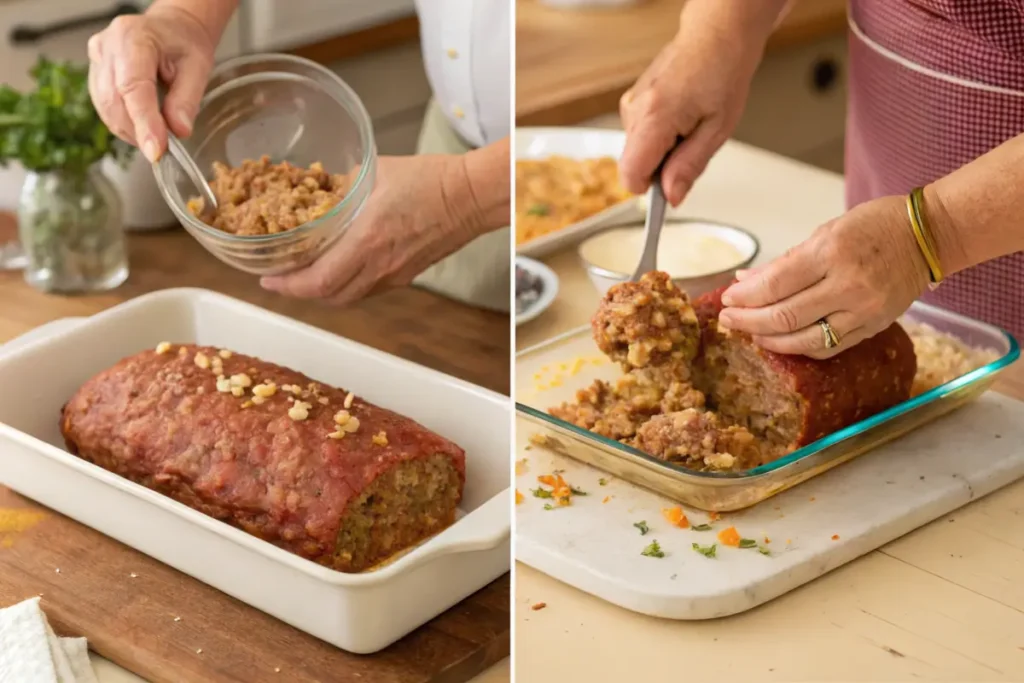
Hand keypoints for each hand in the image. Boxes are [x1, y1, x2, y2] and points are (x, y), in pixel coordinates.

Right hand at [87, 7, 215, 160]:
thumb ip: (187, 100)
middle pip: (114, 100)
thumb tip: (178, 130)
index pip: (133, 87)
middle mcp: (108, 46)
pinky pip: (104, 106)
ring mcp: (97, 58)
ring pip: (105, 107)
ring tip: (155, 135)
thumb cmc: (184, 44)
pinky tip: (141, 124)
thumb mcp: (198, 68)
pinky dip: (123, 123)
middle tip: (162, 147)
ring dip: (130, 130)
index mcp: (134, 38)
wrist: (171, 30)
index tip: (156, 150)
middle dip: (138, 131)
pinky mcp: (95, 72)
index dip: (143, 122)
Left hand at [260, 155, 482, 305]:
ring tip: (304, 278)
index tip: (267, 278)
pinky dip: (345, 287)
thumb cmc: (430, 179)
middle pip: (328, 297)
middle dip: (298, 293)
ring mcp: (394, 274)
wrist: (471, 197)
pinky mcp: (406, 275)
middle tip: (279, 279)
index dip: (287, 285)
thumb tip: (322, 185)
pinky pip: (367, 290)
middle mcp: (379, 265)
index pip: (318, 280)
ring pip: (348, 298)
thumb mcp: (377, 171)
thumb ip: (345, 183)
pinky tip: (339, 271)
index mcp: (367, 239)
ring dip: (321, 294)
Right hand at [618, 22, 761, 204]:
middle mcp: (634, 111)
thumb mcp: (717, 130)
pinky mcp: (632, 102)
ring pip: (639, 151)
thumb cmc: (721, 73)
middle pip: (635, 165)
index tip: (668, 193)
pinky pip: (640, 135)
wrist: (715, 38)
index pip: (631, 175)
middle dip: (662, 168)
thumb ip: (690, 166)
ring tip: (689, 124)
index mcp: (654, 119)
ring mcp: (630, 105)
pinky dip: (660, 135)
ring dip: (663, 150)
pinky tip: (680, 116)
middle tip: (692, 144)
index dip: (649, 191)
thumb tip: (671, 196)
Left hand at [718, 195, 930, 358]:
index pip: (775, 284)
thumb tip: (745, 281)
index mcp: (832, 252)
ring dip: (770, 340)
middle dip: (748, 320)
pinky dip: (801, 347)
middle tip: (728, 319)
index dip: (745, 297)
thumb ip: (785, 261)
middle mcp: (848, 285)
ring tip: (751, 333)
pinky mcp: (874, 327)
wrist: (928, 236)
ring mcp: (863, 310)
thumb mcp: (826, 231)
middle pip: (785, 316)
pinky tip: (783, 341)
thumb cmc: (874, 225)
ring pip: (805, 339)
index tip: (726, 299)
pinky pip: (829, 347)